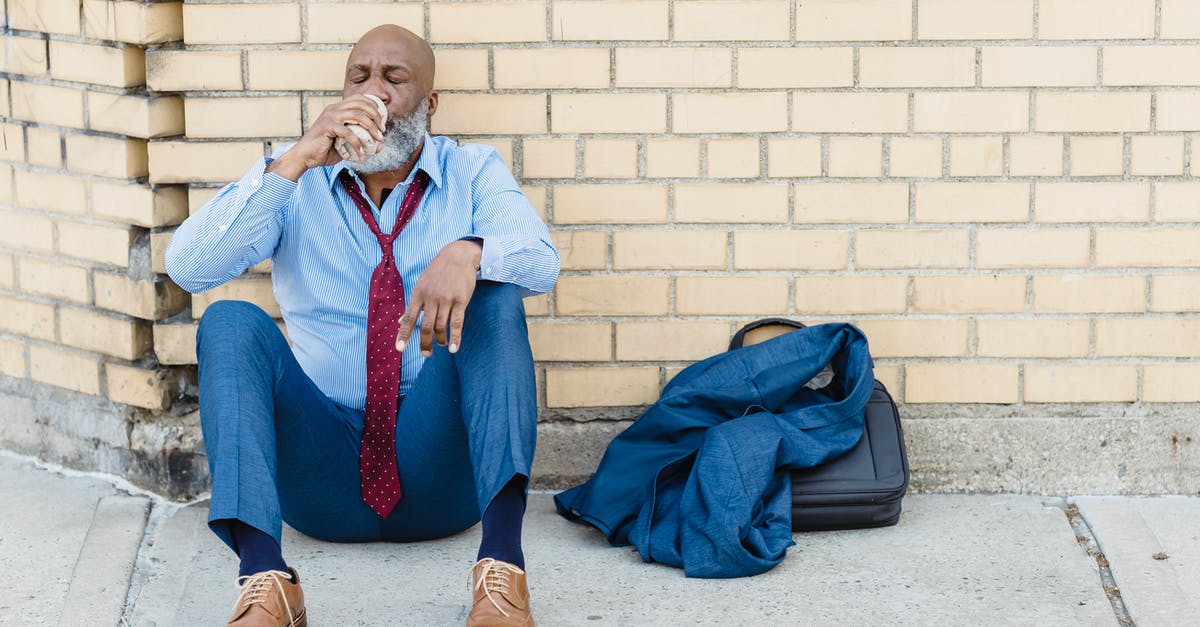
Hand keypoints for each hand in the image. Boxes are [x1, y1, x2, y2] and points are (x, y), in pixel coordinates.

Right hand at [266, 95, 385, 180]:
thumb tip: (379, 146)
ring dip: (371, 128)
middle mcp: (334, 108)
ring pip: (357, 115)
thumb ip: (361, 142)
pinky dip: (357, 143)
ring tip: (377, 140)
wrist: (306, 156)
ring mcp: (330, 116)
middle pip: (361, 104)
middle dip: (376, 117)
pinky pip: (348, 132)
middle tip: (382, 131)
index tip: (382, 122)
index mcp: (338, 108)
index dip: (374, 107)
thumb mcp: (347, 144)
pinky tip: (360, 152)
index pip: (360, 98)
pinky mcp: (327, 127)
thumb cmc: (325, 150)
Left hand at [395, 240, 482, 355]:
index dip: (403, 335)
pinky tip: (453, 348)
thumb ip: (412, 305)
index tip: (400, 349)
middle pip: (425, 326)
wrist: (458, 256)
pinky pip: (457, 323)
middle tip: (426, 354)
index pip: (408, 318)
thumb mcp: (421, 285)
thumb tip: (399, 322)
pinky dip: (455, 338)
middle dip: (425, 343)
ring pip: (440, 326)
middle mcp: (431, 297)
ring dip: (440, 340)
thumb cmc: (437, 272)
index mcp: (418, 294)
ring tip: (441, 345)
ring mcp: (446, 299)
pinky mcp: (461, 300)